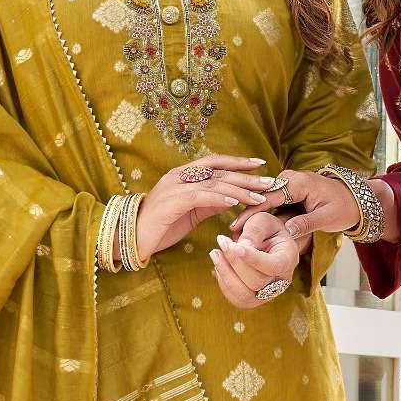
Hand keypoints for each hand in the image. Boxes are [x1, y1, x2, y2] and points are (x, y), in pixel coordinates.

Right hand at [134, 155, 283, 259]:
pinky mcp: (171, 203)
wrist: (131, 238)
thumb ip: (208, 202)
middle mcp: (178, 176)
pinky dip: (219, 198)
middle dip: (246, 176)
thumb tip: (232, 198)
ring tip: (260, 197)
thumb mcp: (189, 212)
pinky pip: (200, 196)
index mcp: (182, 175)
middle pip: (219, 171)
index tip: (260, 165)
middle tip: (270, 182)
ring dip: (239, 190)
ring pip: (213, 183)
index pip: (214, 162)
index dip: (238, 162)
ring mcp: (174, 187)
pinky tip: (235, 203)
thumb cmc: (160, 226)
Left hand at [210, 210, 301, 308]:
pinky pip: (237, 299)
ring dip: (225, 273)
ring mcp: (269, 293)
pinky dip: (224, 282)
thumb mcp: (263, 221)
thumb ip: (254, 231)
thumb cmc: (266, 229)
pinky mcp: (254, 299)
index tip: (235, 246)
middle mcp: (282, 280)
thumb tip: (242, 247)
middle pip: (257, 281)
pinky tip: (220, 265)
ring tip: (215, 252)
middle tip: (221, 240)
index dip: (253, 259)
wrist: (267, 241)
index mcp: (289, 258)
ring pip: (245, 295)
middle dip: (234, 261)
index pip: (273, 266)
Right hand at [228, 166, 361, 251]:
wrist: (356, 198)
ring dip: (252, 213)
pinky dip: (261, 211)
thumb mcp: (328, 217)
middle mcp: (290, 178)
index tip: (237, 227)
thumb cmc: (345, 207)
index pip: (269, 198)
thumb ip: (306, 223)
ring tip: (235, 230)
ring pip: (264, 198)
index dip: (252, 213)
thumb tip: (287, 232)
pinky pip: (271, 200)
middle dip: (247, 213)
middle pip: (262, 196)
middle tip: (231, 231)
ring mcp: (288, 182)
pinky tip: (249, 225)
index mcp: (298, 182)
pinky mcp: (289, 189)